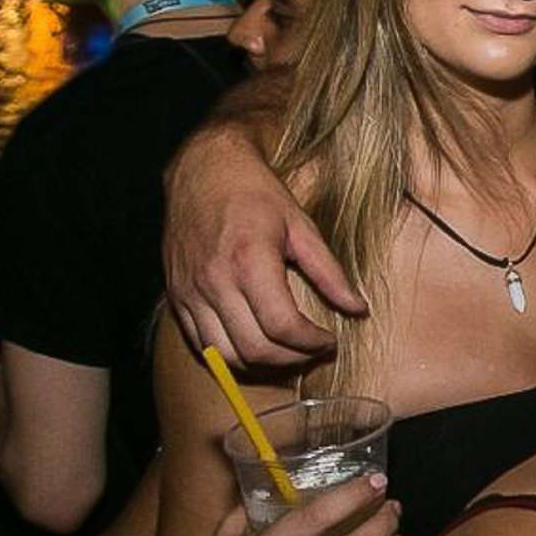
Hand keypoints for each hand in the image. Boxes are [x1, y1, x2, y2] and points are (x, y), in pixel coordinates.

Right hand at [163, 128, 365, 366]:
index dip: (312, 343)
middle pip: (255, 349)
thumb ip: (329, 272)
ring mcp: (190, 292)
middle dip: (292, 360)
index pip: (282, 326)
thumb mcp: (301, 225)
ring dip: (261, 365)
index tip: (330, 340)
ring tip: (288, 353)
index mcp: (249, 261)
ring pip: (225, 356)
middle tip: (314, 350)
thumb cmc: (255, 193)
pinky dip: (230, 355)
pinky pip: (200, 345)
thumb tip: (358, 308)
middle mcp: (215, 281)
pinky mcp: (176, 297)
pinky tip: (255, 344)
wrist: (202, 170)